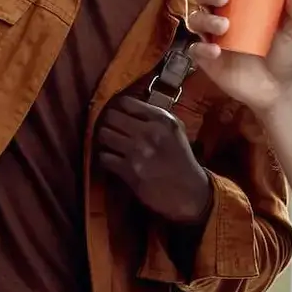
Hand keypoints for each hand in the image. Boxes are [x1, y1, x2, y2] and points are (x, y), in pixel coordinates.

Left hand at [94, 94, 212, 226]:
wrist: (188, 190)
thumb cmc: (179, 157)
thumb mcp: (175, 129)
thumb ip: (153, 116)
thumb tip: (127, 105)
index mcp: (161, 119)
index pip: (126, 102)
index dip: (119, 107)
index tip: (118, 112)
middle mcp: (148, 132)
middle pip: (111, 116)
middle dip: (108, 121)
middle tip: (111, 126)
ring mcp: (137, 152)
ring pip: (104, 135)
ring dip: (104, 138)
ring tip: (110, 141)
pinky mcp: (128, 170)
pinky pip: (104, 157)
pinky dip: (105, 158)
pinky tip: (112, 159)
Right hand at [186, 0, 291, 112]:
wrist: (278, 90)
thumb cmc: (283, 56)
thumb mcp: (291, 32)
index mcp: (239, 4)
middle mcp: (222, 17)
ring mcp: (213, 38)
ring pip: (196, 20)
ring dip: (206, 18)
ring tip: (224, 26)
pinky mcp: (208, 60)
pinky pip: (196, 50)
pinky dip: (202, 49)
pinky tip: (216, 51)